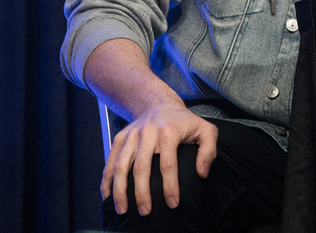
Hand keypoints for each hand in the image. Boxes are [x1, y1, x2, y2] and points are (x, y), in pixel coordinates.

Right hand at [101, 102, 218, 216]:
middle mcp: (147, 133)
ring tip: (122, 211)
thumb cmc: (185, 122)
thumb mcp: (206, 130)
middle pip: (141, 168)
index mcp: (169, 132)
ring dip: (119, 190)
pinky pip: (110, 162)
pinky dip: (106, 181)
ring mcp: (131, 136)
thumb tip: (202, 174)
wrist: (158, 103)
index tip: (173, 204)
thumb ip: (209, 151)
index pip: (169, 164)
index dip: (170, 187)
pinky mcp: (119, 139)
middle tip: (146, 212)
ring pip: (121, 166)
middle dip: (142, 193)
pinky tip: (107, 197)